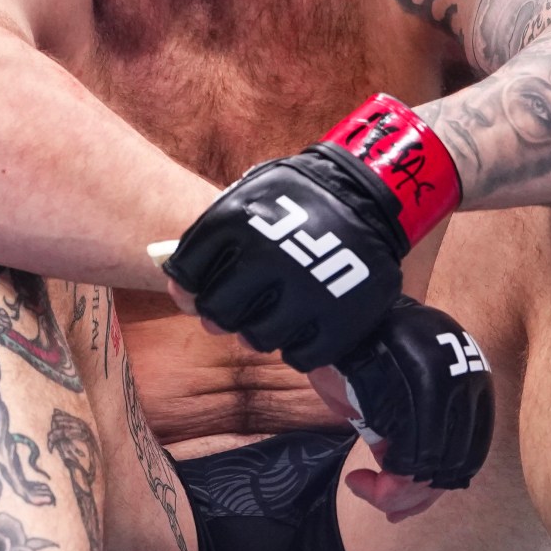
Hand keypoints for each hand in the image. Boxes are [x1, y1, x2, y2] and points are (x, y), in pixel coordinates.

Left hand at [163, 95, 459, 371]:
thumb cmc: (297, 200)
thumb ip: (208, 246)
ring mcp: (305, 292)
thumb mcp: (246, 202)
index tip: (204, 287)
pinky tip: (306, 323)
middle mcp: (267, 260)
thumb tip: (179, 293)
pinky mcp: (340, 320)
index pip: (186, 277)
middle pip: (218, 315)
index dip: (190, 288)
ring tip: (277, 311)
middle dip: (224, 313)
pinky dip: (300, 346)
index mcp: (236, 224)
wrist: (372, 193)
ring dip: (261, 330)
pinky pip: (300, 357)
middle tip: (241, 307)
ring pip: (256, 340)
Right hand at [327, 296, 494, 495]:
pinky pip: (408, 465)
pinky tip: (359, 480)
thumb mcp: (392, 400)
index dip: (438, 484)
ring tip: (365, 488)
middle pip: (457, 465)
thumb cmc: (359, 356)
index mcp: (469, 378)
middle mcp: (467, 383)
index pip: (469, 449)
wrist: (332, 319)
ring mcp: (448, 390)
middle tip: (389, 509)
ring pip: (434, 471)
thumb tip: (408, 490)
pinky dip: (383, 487)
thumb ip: (408, 435)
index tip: (406, 504)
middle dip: (420, 497)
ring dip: (397, 495)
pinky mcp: (418, 401)